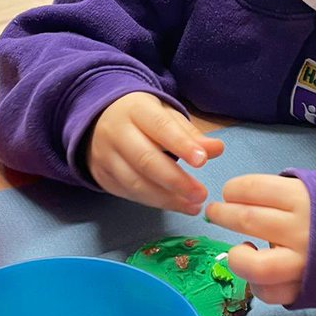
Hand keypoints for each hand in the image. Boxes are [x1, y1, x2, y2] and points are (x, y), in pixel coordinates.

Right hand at [86, 92, 223, 213]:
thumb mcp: (167, 117)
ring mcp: (105, 156)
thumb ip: (191, 134)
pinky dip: (154, 202)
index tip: (202, 161)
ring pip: (135, 182)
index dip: (181, 145)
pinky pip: (129, 194)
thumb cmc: (143, 119)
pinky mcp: (103, 176)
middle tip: (201, 194)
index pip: (160, 127)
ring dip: (166, 198)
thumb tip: (216, 149)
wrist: (99, 121)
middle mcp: (115, 132)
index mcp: (135, 110)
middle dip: (176, 180)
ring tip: (193, 206)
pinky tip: (174, 204)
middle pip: (145, 159)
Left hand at [205, 175, 309, 305]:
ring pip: (252, 265)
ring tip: (235, 250)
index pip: (252, 188)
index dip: (233, 190)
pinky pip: (268, 292)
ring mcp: (301, 262)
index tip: (229, 192)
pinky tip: (258, 274)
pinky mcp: (302, 289)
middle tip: (216, 212)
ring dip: (235, 255)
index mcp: (303, 197)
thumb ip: (283, 195)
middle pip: (246, 219)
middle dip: (223, 214)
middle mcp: (299, 229)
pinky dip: (256, 285)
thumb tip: (243, 199)